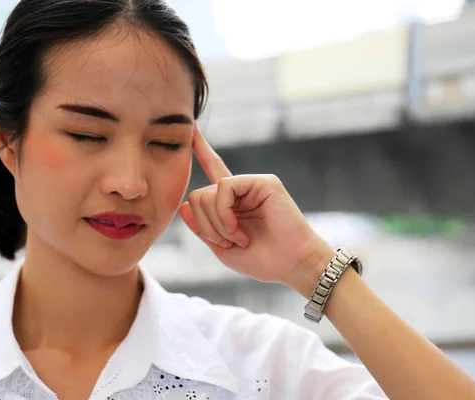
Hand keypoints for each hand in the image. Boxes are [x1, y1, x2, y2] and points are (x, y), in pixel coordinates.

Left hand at [178, 125, 334, 285]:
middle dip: (206, 226)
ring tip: (239, 239)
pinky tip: (237, 229)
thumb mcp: (222, 248)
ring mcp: (252, 183)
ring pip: (207, 194)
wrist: (291, 265)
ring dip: (216, 225)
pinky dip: (223, 212)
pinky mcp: (263, 182)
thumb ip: (202, 228)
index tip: (193, 127)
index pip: (212, 170)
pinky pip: (224, 186)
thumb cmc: (262, 259)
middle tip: (229, 243)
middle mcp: (241, 189)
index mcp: (232, 202)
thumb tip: (183, 206)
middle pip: (197, 196)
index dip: (202, 149)